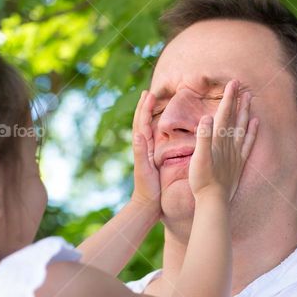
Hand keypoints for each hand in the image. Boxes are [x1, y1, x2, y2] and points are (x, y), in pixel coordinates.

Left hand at [131, 90, 160, 217]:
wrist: (148, 203)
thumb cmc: (147, 188)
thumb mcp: (144, 169)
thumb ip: (140, 152)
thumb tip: (138, 134)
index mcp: (142, 147)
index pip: (142, 123)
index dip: (144, 108)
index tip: (148, 94)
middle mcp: (143, 147)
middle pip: (142, 122)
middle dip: (144, 107)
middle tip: (148, 93)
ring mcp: (147, 152)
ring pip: (146, 128)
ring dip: (147, 114)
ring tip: (151, 103)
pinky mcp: (152, 158)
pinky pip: (152, 137)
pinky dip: (153, 127)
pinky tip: (158, 126)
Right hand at [188, 80, 258, 201]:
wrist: (214, 202)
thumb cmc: (202, 181)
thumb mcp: (198, 159)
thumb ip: (203, 138)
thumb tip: (206, 118)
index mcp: (218, 141)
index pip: (224, 114)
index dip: (228, 98)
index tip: (232, 83)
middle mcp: (229, 144)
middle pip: (234, 117)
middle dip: (236, 100)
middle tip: (240, 84)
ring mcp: (236, 153)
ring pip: (243, 127)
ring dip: (246, 111)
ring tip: (249, 98)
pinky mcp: (239, 162)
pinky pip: (248, 143)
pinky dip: (253, 131)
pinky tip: (256, 123)